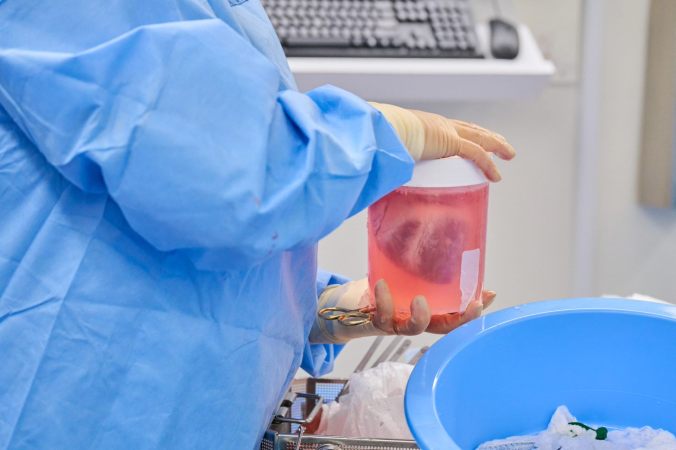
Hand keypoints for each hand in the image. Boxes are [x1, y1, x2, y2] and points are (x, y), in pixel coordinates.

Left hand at [308, 278, 495, 343]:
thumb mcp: (407, 270)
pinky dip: (382, 301)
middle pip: (443, 328)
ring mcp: (396, 324)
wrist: (348, 302)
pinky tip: (382, 284)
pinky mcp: (374, 321)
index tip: (487, 295)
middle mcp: (415, 320)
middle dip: (460, 319)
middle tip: (471, 305)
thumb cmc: (383, 284)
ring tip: (420, 300)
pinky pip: (381, 317)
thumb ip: (426, 262)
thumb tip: (446, 237)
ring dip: (419, 316)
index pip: (456, 315)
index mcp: (427, 309)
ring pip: (413, 329)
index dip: (472, 309)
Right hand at [369, 102, 515, 180]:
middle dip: (488, 135)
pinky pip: (477, 154)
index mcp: (425, 124)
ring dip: (497, 146)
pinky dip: (488, 165)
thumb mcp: (389, 147)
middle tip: (500, 143)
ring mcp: (447, 131)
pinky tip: (496, 175)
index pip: (451, 127)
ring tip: (509, 154)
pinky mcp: (451, 142)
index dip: (465, 132)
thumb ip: (390, 158)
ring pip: (481, 138)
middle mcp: (440, 124)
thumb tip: (380, 173)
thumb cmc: (380, 139)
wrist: (382, 129)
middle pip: (472, 129)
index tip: (472, 138)